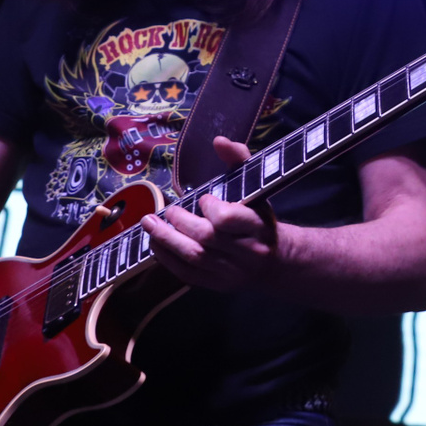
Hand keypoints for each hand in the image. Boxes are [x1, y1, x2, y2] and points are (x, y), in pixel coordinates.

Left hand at [145, 137, 280, 291]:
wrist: (277, 260)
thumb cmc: (260, 218)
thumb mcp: (256, 186)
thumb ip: (239, 160)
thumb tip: (219, 141)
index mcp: (258, 226)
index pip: (227, 219)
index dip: (210, 207)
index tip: (203, 198)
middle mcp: (246, 252)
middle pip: (206, 238)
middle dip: (180, 222)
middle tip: (167, 210)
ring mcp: (231, 272)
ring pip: (193, 257)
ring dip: (165, 239)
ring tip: (148, 223)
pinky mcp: (217, 285)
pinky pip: (187, 273)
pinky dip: (166, 258)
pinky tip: (155, 243)